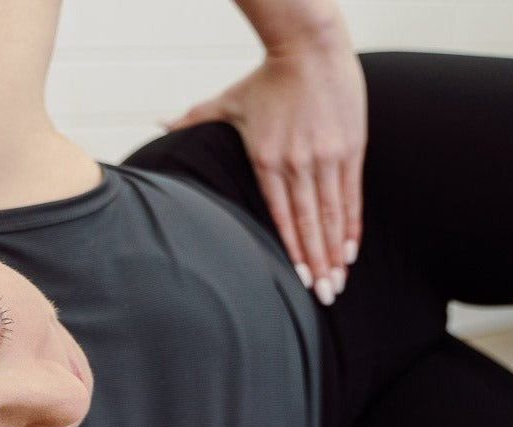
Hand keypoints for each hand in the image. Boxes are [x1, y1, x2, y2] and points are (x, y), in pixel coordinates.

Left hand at [166, 38, 366, 305]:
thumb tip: (159, 122)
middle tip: (326, 296)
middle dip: (319, 263)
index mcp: (267, 162)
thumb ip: (193, 118)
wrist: (309, 45)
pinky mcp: (350, 146)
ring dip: (337, 251)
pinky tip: (353, 249)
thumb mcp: (227, 101)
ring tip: (340, 281)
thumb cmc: (266, 77)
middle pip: (311, 224)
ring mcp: (327, 156)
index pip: (281, 218)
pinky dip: (352, 223)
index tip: (299, 282)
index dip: (292, 251)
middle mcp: (299, 164)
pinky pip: (351, 194)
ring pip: (333, 214)